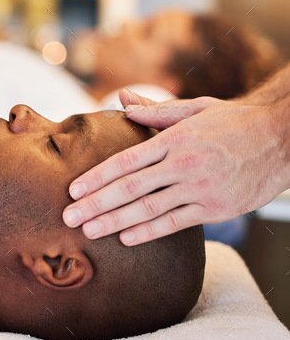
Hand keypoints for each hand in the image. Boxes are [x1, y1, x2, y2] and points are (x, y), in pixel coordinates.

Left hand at [63, 89, 289, 244]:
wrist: (283, 137)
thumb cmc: (234, 121)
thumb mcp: (195, 109)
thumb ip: (155, 112)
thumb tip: (121, 100)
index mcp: (174, 139)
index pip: (126, 161)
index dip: (97, 177)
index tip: (74, 190)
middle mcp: (183, 164)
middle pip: (130, 188)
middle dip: (96, 204)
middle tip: (70, 217)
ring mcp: (199, 188)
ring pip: (148, 209)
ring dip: (114, 222)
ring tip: (89, 231)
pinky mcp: (215, 208)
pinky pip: (176, 223)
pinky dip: (150, 232)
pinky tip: (127, 239)